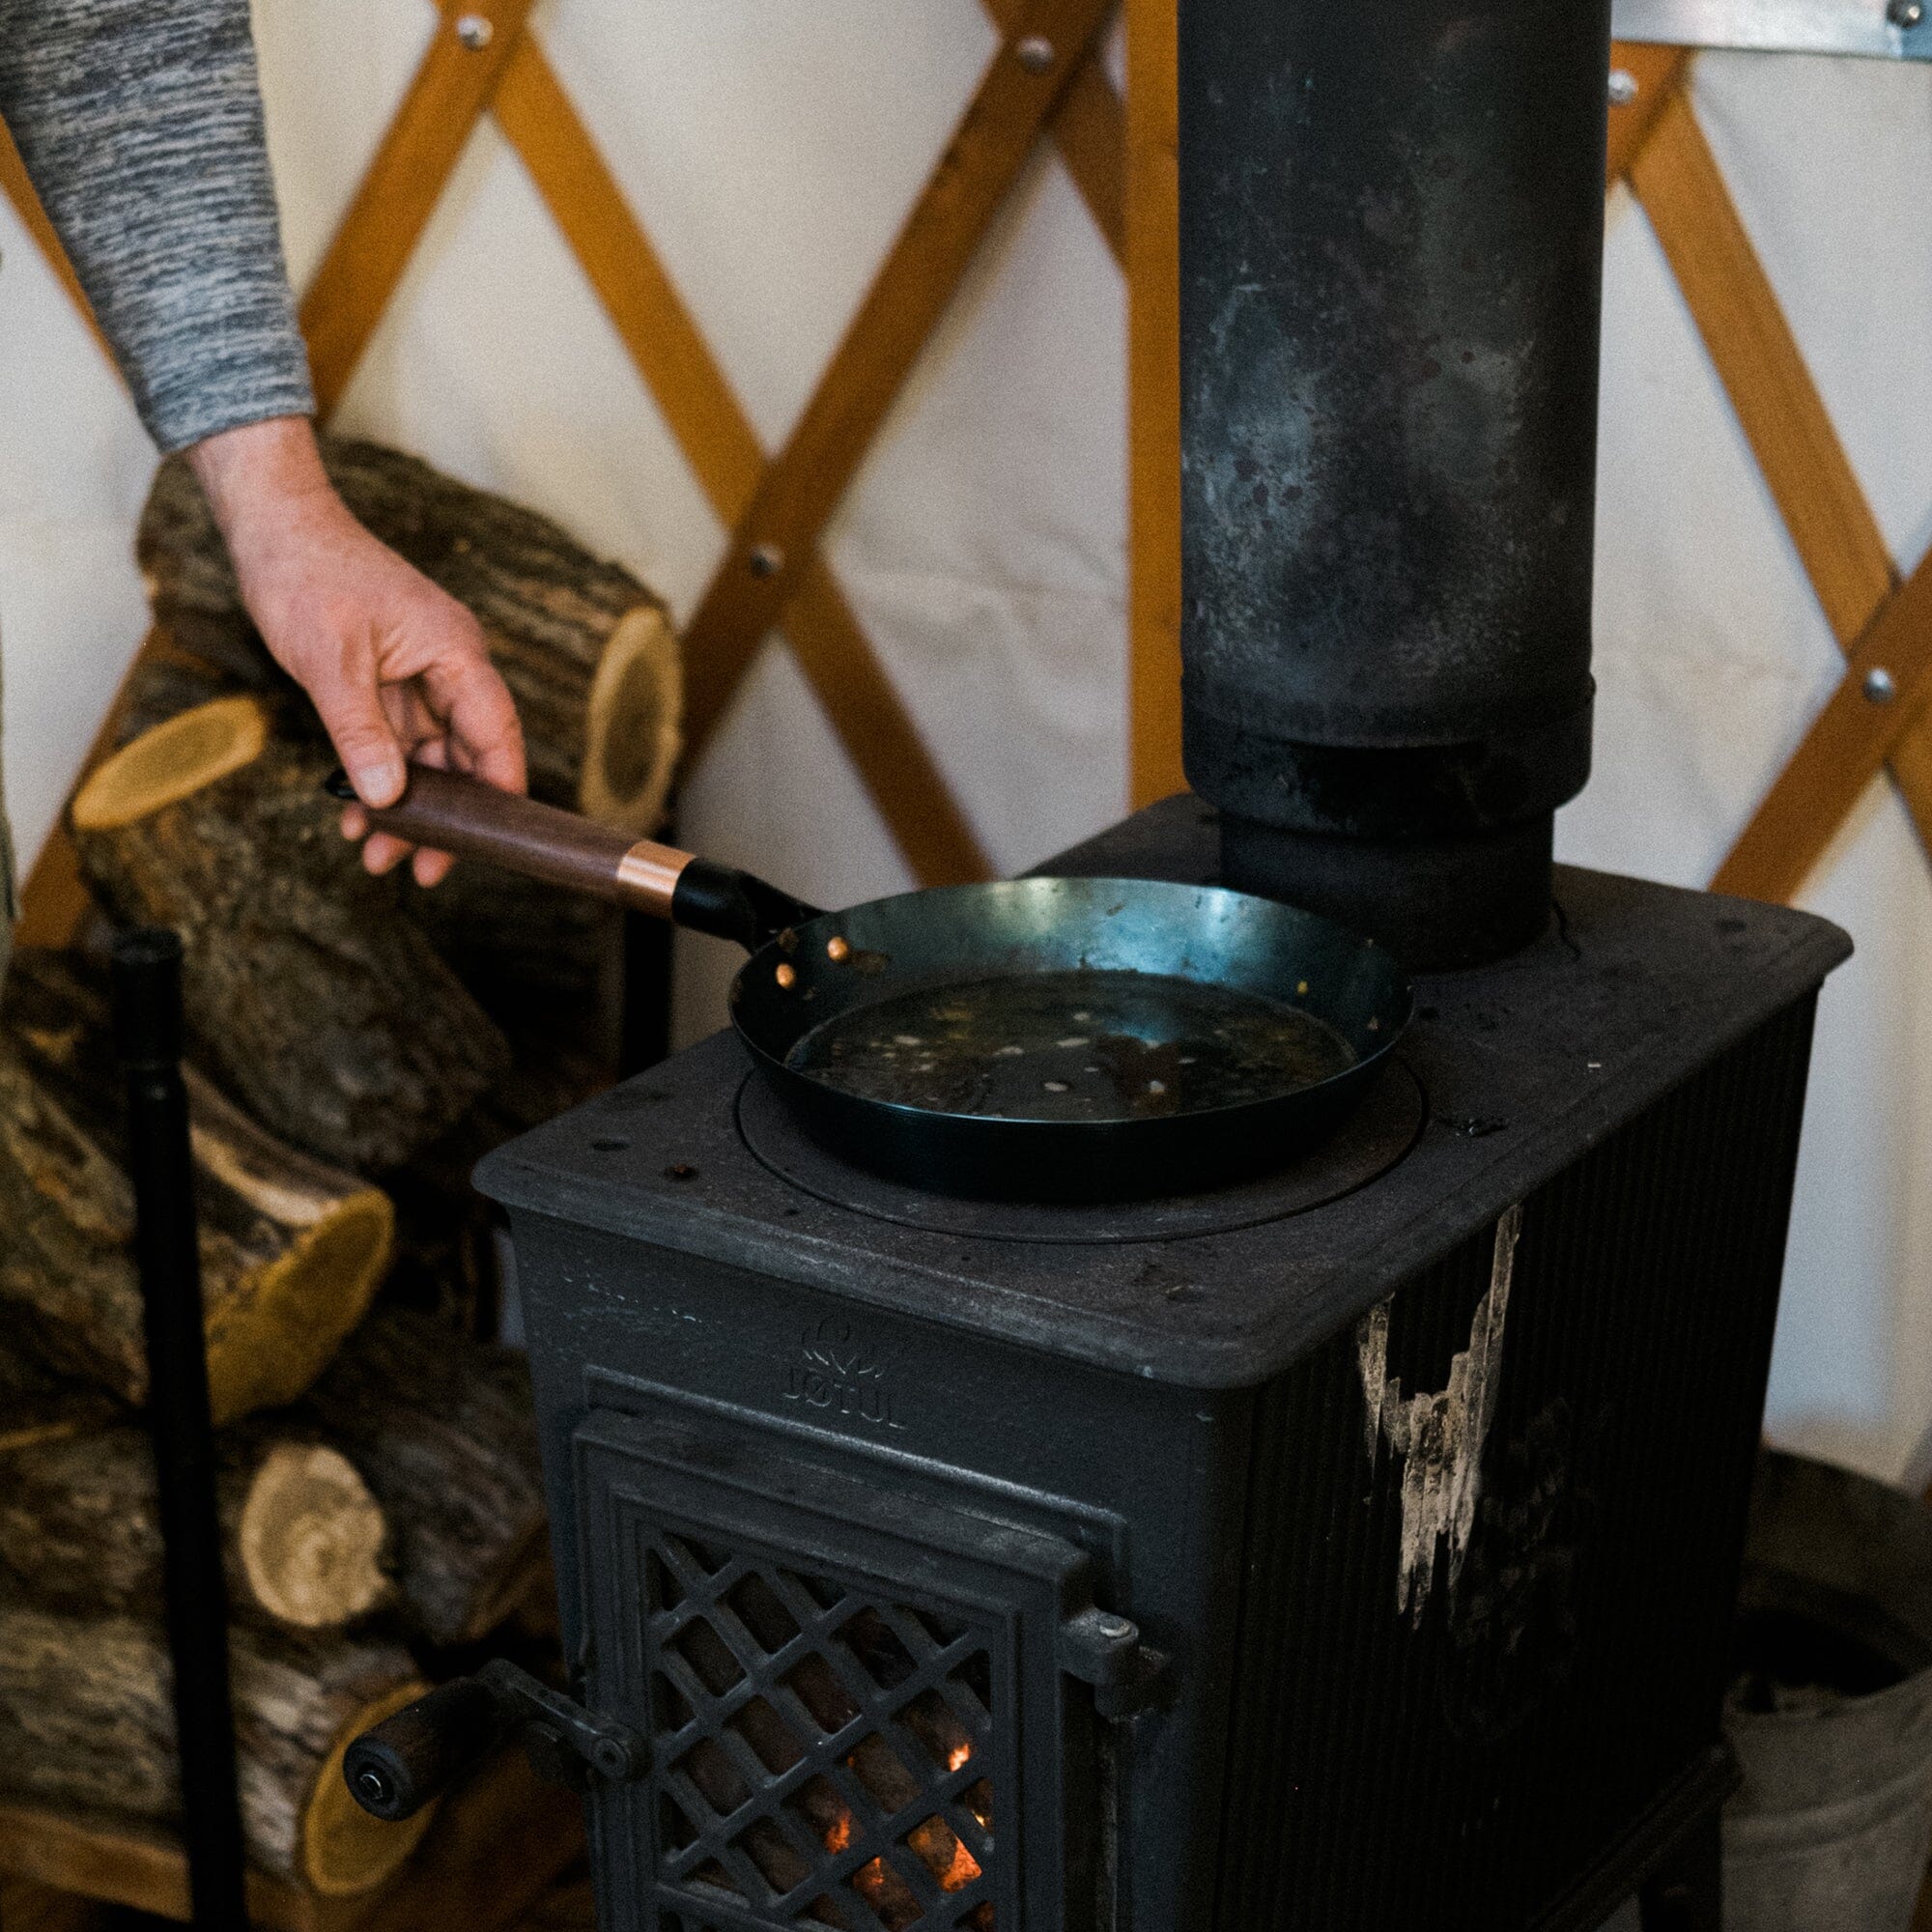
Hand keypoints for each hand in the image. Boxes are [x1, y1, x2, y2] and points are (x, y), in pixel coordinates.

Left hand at [188, 416, 525, 885]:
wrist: (272, 525)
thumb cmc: (306, 574)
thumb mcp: (329, 661)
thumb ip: (362, 733)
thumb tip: (390, 797)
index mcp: (456, 653)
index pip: (497, 734)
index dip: (499, 792)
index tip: (492, 843)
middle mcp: (448, 667)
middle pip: (466, 757)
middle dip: (444, 815)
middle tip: (418, 869)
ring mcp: (419, 676)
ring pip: (429, 758)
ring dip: (406, 806)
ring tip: (375, 854)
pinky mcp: (388, 682)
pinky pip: (395, 743)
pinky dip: (378, 778)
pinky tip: (355, 813)